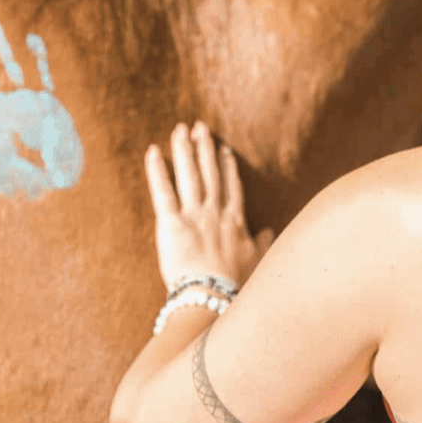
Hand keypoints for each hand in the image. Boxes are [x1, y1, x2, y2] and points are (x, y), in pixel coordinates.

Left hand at [144, 121, 274, 290]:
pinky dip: (157, 170)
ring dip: (184, 150)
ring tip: (180, 130)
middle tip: (198, 126)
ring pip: (189, 175)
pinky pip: (162, 191)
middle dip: (203, 148)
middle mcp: (215, 212)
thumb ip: (262, 244)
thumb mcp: (256, 262)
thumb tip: (269, 232)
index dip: (226, 167)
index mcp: (234, 221)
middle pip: (209, 173)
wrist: (214, 296)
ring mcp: (194, 215)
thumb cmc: (236, 284)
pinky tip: (152, 152)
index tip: (223, 150)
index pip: (230, 187)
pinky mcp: (172, 223)